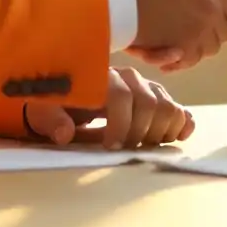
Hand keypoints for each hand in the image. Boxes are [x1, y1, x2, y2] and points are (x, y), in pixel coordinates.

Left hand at [24, 67, 194, 149]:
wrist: (68, 100)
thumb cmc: (57, 106)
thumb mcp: (45, 112)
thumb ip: (52, 120)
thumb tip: (64, 133)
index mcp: (101, 77)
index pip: (121, 96)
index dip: (120, 124)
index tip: (110, 147)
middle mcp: (128, 76)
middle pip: (149, 103)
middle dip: (140, 132)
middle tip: (127, 150)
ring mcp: (145, 86)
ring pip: (167, 105)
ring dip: (160, 131)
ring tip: (144, 147)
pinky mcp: (156, 97)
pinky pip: (176, 107)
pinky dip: (182, 122)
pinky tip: (180, 135)